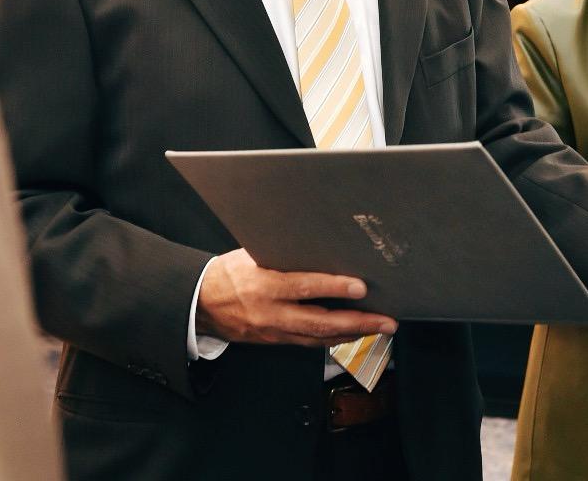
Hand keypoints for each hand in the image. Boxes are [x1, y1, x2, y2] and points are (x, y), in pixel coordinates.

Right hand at [197, 249, 396, 347]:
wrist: (200, 304)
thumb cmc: (227, 273)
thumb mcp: (252, 255)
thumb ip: (284, 254)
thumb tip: (319, 244)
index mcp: (264, 285)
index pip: (304, 287)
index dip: (334, 287)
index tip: (361, 286)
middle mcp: (270, 313)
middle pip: (320, 322)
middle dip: (358, 323)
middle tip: (386, 321)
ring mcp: (273, 332)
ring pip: (318, 338)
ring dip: (352, 334)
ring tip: (379, 328)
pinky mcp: (274, 341)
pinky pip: (308, 342)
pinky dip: (333, 338)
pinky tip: (352, 333)